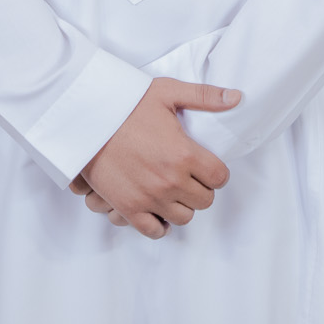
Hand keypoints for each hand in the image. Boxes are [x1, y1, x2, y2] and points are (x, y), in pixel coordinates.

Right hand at [67, 77, 238, 238]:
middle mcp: (170, 180)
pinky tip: (158, 209)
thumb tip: (237, 97)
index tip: (206, 165)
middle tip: (189, 175)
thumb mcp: (167, 92)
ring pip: (184, 217)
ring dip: (183, 205)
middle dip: (201, 188)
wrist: (86, 119)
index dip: (216, 171)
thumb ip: (205, 96)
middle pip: (205, 200)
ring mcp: (149, 197)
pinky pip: (154, 230)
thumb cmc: (125, 104)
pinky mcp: (128, 207)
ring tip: (173, 190)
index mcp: (183, 153)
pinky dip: (160, 224)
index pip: (219, 177)